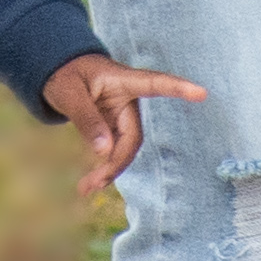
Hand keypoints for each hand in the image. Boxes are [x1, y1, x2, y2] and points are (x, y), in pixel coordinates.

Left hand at [43, 51, 207, 199]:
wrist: (59, 72)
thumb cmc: (66, 75)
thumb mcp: (69, 93)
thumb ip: (86, 119)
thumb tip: (105, 151)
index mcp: (123, 80)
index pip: (155, 83)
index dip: (178, 88)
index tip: (201, 93)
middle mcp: (129, 100)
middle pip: (133, 136)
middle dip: (117, 162)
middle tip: (93, 184)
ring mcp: (123, 115)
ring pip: (125, 149)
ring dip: (109, 170)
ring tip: (85, 188)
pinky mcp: (116, 127)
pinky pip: (114, 151)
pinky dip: (103, 167)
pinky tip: (87, 185)